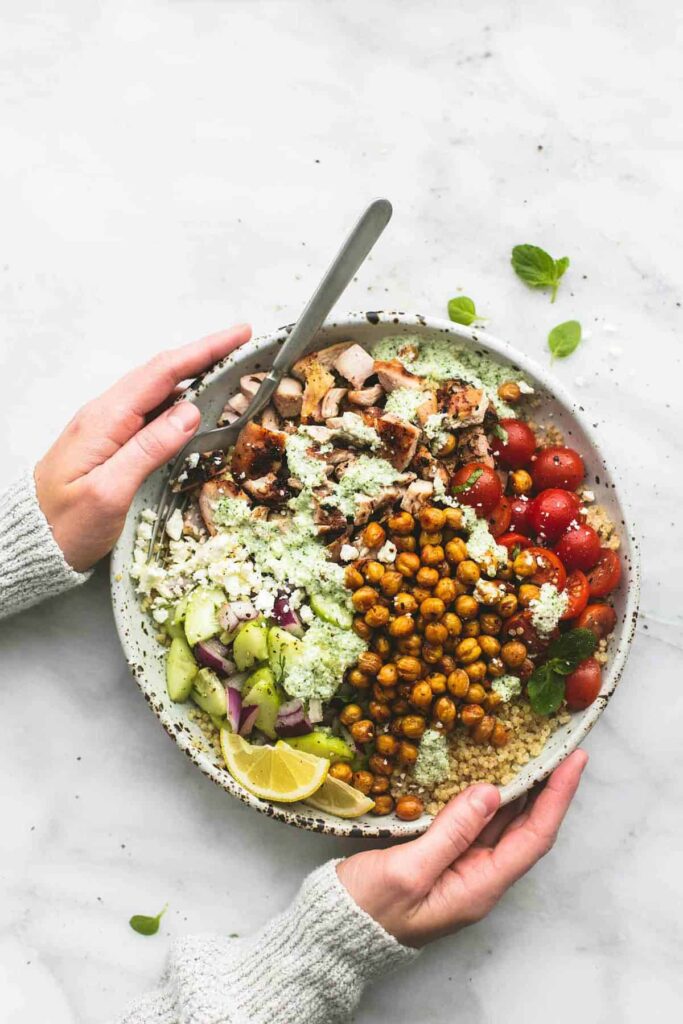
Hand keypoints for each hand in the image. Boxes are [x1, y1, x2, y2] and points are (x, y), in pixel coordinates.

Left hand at [34, 324, 250, 571]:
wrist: (31, 543)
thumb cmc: (65, 524)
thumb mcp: (109, 492)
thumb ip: (148, 449)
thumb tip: (190, 412)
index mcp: (105, 419)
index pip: (162, 372)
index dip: (204, 351)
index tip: (239, 334)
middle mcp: (106, 415)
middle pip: (162, 374)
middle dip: (205, 355)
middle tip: (245, 346)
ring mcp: (108, 428)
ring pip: (158, 392)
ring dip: (195, 378)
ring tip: (232, 373)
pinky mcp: (112, 444)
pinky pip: (152, 413)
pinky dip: (181, 403)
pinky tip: (199, 409)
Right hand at [338, 750, 586, 946]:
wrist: (332, 933)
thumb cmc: (368, 908)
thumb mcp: (408, 870)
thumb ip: (452, 832)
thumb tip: (491, 792)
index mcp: (479, 887)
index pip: (534, 837)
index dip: (557, 797)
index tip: (574, 759)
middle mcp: (478, 878)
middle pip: (525, 829)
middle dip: (547, 788)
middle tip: (560, 746)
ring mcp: (460, 869)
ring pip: (501, 824)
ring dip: (521, 789)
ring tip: (535, 752)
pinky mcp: (440, 858)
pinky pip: (474, 823)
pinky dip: (486, 796)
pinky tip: (486, 773)